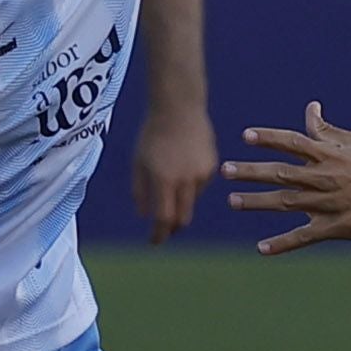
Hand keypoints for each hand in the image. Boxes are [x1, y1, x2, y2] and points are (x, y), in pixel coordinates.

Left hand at [132, 101, 220, 241]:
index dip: (159, 235)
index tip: (154, 242)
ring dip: (180, 202)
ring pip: (191, 201)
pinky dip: (190, 186)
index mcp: (164, 180)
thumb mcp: (138, 163)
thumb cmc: (152, 134)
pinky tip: (182, 167)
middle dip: (173, 227)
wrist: (179, 107)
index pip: (164, 219)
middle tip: (164, 230)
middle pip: (183, 217)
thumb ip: (140, 191)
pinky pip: (200, 186)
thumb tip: (146, 216)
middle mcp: (185, 180)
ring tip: (169, 181)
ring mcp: (201, 174)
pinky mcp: (211, 166)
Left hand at [223, 103, 350, 253]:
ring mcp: (328, 203)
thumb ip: (329, 131)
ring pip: (285, 202)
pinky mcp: (335, 228)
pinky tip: (262, 248)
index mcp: (330, 155)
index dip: (268, 138)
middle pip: (280, 172)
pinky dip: (282, 243)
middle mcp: (325, 177)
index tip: (246, 136)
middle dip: (250, 171)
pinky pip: (303, 237)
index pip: (292, 143)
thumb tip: (310, 108)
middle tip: (225, 170)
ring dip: (257, 201)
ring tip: (233, 200)